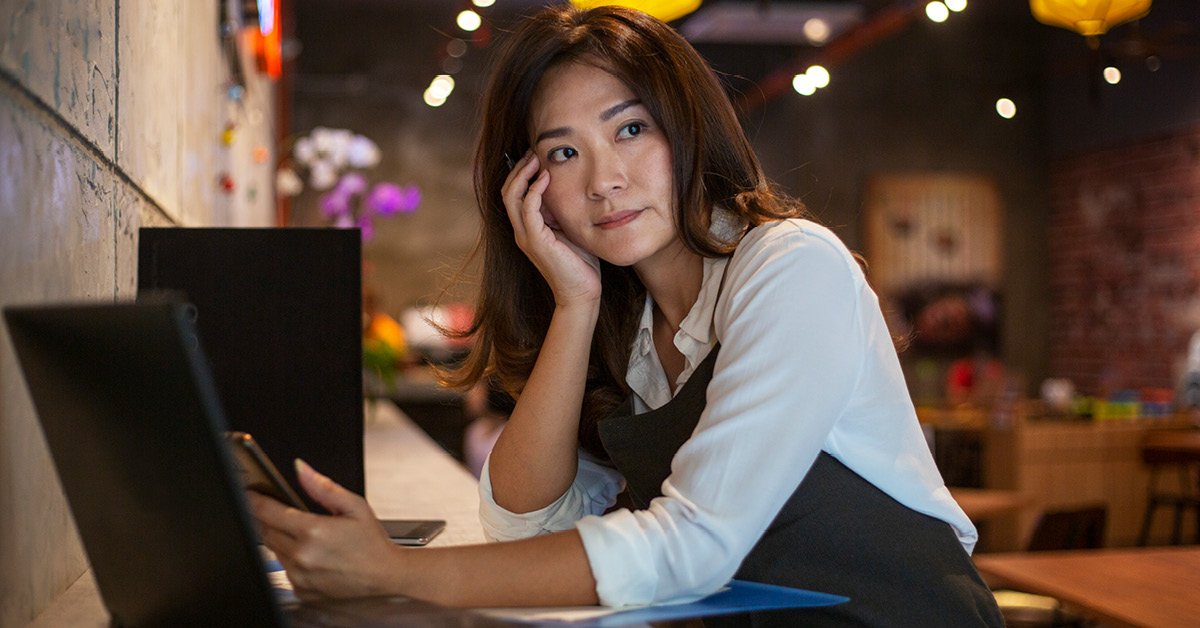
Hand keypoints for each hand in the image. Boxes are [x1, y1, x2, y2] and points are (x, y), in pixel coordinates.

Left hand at [245, 459, 402, 599]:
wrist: (384, 575)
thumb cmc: (371, 542)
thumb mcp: (354, 506)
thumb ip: (323, 487)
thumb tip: (301, 469)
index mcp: (314, 531)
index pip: (268, 512)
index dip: (254, 499)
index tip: (249, 493)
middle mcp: (302, 555)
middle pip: (265, 531)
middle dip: (268, 519)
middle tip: (282, 512)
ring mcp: (300, 575)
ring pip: (273, 550)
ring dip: (281, 539)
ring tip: (308, 537)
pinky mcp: (301, 590)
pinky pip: (284, 569)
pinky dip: (290, 558)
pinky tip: (312, 555)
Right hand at [502, 152, 600, 306]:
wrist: (581, 293)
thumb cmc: (580, 264)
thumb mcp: (570, 230)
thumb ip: (562, 212)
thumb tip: (565, 188)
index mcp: (528, 229)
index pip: (514, 194)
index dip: (522, 173)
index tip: (536, 156)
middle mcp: (521, 231)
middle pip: (507, 191)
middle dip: (519, 169)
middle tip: (534, 152)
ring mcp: (526, 236)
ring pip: (511, 197)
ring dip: (523, 175)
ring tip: (537, 159)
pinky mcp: (535, 241)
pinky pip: (527, 208)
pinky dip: (534, 190)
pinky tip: (546, 178)